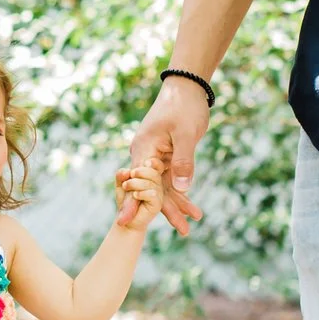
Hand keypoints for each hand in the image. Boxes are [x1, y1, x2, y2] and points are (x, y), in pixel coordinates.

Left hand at [115, 160, 165, 231]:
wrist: (126, 220)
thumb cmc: (125, 201)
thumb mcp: (120, 184)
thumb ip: (121, 175)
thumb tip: (126, 171)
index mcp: (151, 177)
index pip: (157, 164)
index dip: (153, 162)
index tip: (144, 162)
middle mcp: (157, 184)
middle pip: (154, 172)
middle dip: (139, 172)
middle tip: (129, 177)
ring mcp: (159, 194)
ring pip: (152, 183)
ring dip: (136, 183)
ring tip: (126, 187)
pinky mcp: (158, 204)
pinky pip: (152, 194)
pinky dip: (141, 193)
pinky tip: (134, 196)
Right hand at [119, 77, 207, 234]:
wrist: (187, 88)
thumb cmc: (184, 107)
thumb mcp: (185, 134)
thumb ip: (183, 161)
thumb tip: (182, 188)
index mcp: (144, 150)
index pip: (137, 182)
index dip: (134, 203)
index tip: (128, 223)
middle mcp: (146, 156)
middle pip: (151, 189)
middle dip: (164, 211)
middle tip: (182, 231)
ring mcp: (156, 158)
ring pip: (163, 187)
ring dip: (176, 204)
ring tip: (190, 225)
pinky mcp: (167, 157)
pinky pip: (172, 180)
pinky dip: (181, 192)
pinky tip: (191, 207)